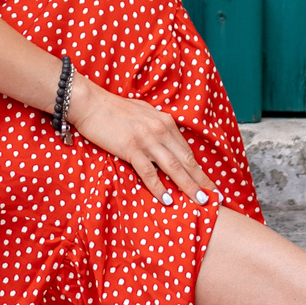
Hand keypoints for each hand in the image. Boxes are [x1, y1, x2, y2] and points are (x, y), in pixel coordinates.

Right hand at [66, 75, 219, 207]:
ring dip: (188, 186)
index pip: (187, 151)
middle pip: (186, 160)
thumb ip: (158, 128)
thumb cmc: (115, 110)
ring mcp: (146, 139)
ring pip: (173, 167)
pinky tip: (168, 199)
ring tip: (200, 201)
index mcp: (165, 122)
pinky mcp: (131, 148)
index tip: (211, 184)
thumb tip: (168, 142)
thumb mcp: (144, 114)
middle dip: (202, 181)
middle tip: (215, 198)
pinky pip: (148, 172)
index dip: (200, 170)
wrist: (91, 103)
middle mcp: (160, 130)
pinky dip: (159, 187)